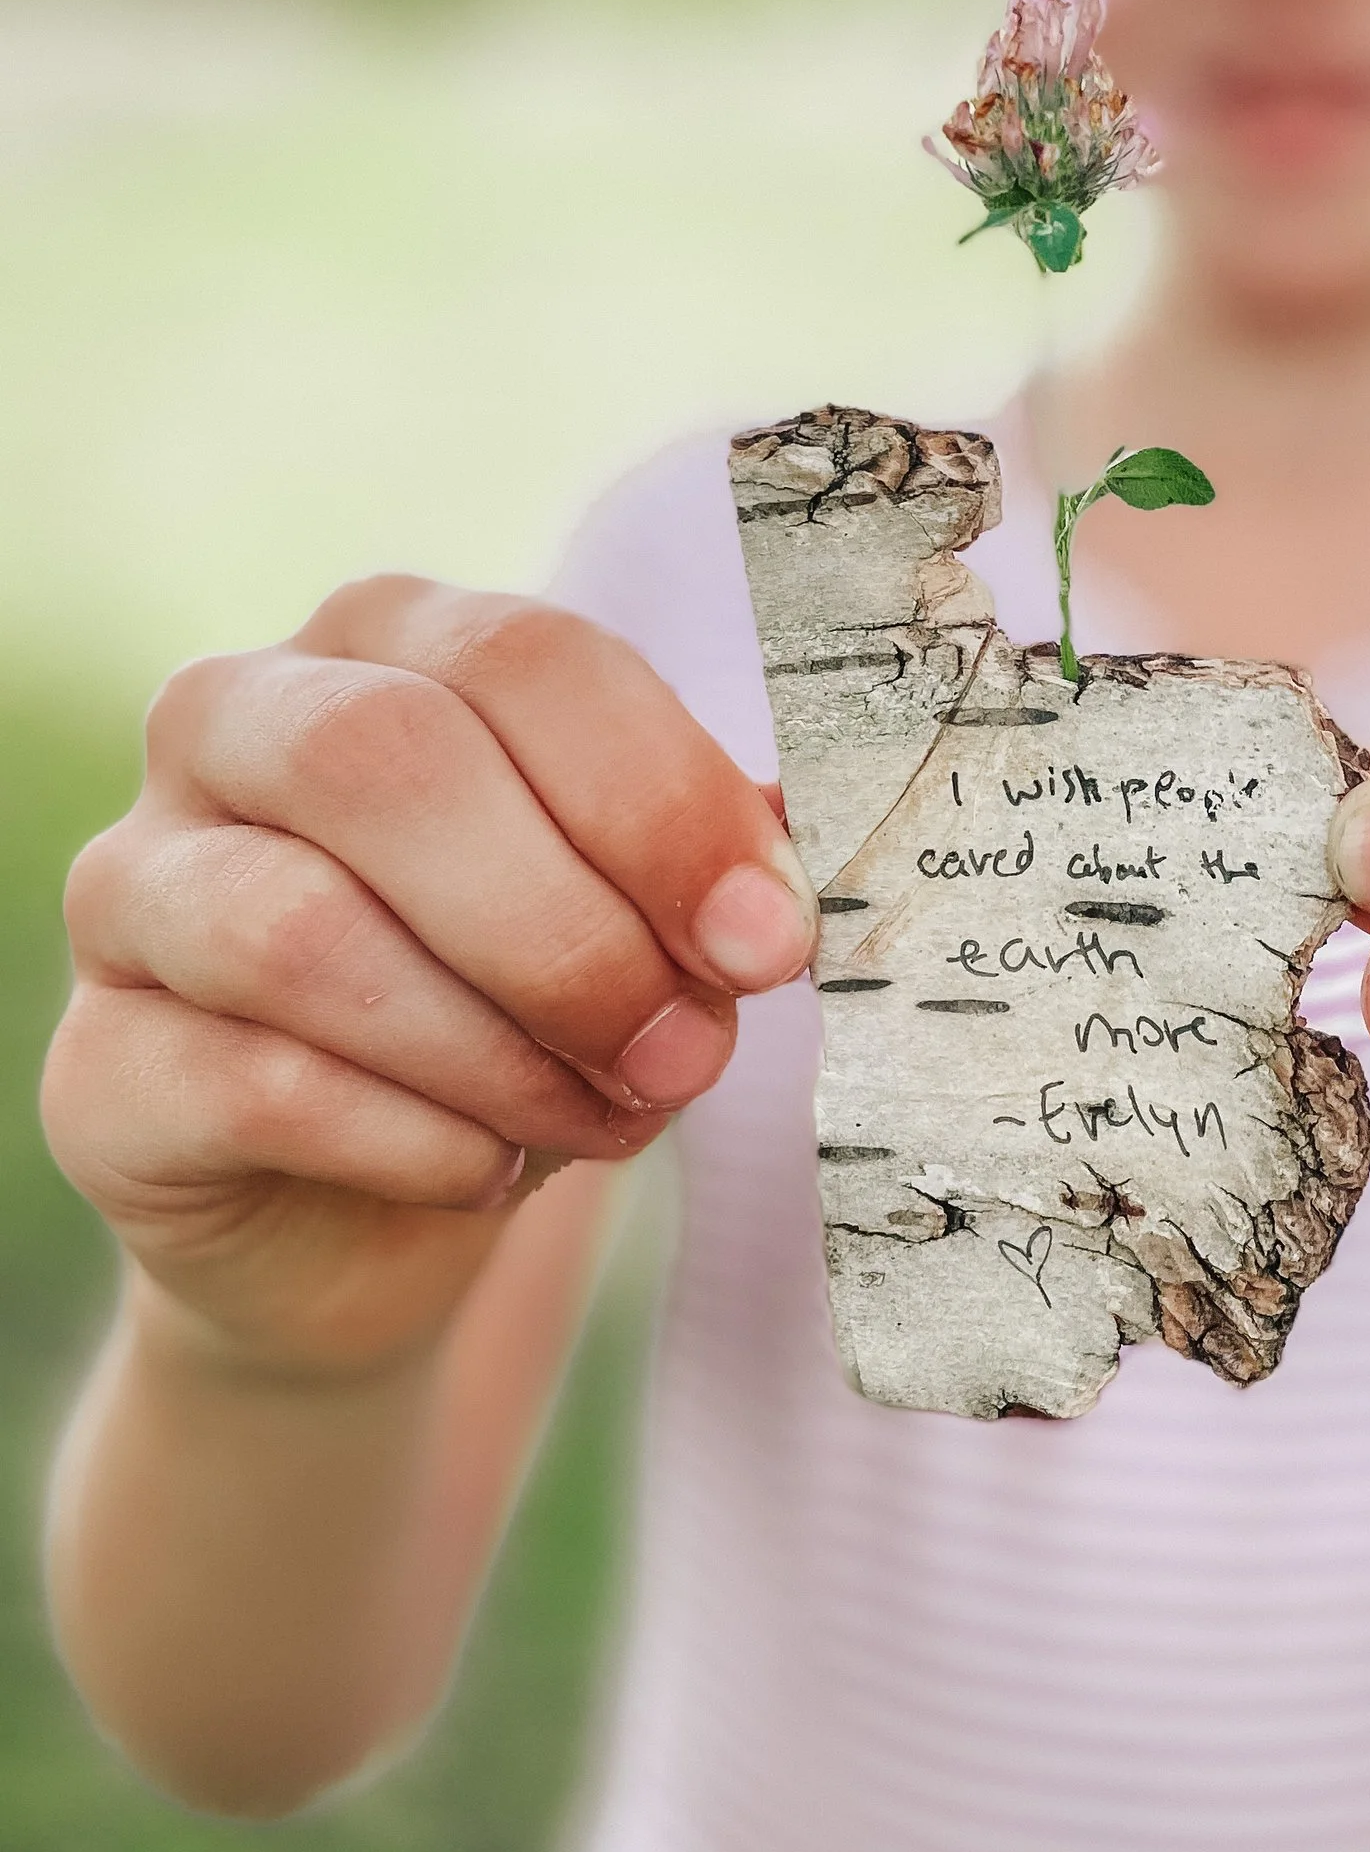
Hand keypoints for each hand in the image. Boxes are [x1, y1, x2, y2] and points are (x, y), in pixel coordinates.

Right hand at [46, 580, 818, 1379]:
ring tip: (597, 1116)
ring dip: (495, 1049)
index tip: (770, 941)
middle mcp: (233, 721)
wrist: (378, 1211)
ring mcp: (134, 887)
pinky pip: (257, 1085)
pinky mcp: (97, 1065)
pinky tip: (487, 1167)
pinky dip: (418, 1142)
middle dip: (572, 929)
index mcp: (389, 640)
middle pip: (393, 760)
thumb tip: (789, 876)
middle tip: (685, 1050)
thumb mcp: (644, 915)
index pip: (528, 655)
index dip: (665, 799)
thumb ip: (715, 866)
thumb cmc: (530, 1008)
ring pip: (300, 930)